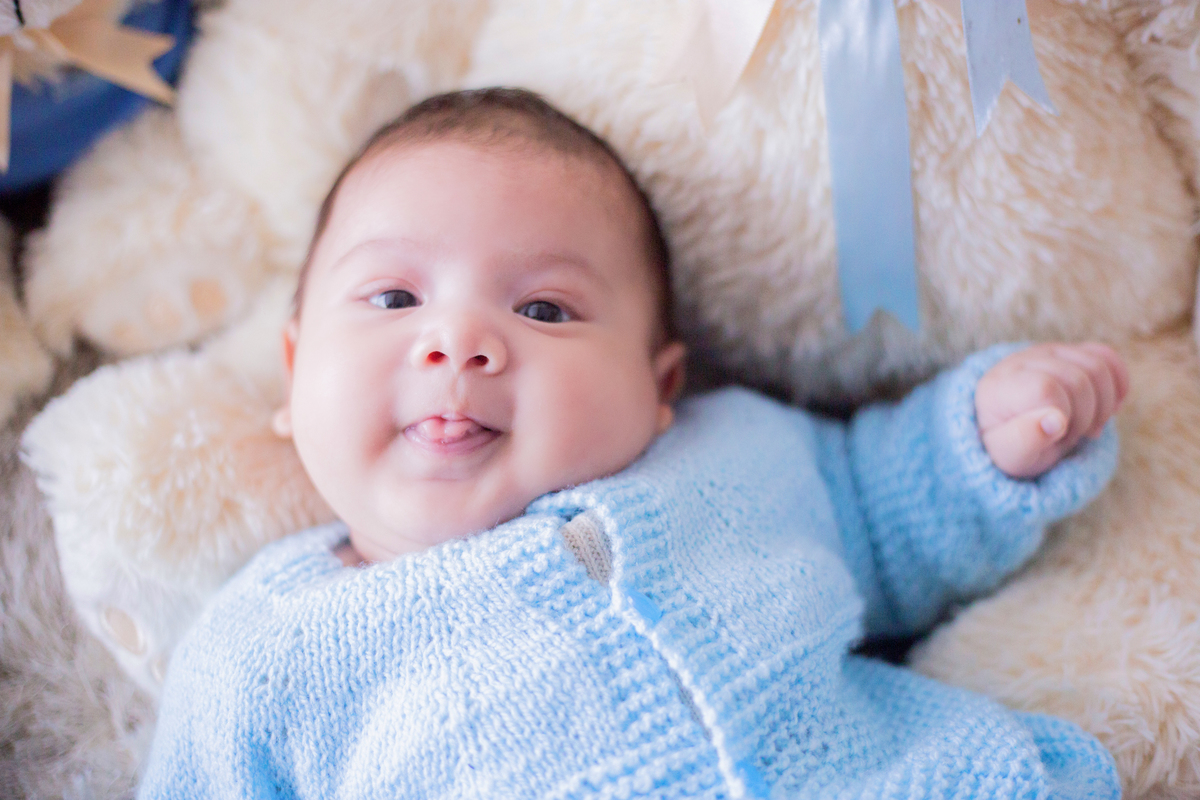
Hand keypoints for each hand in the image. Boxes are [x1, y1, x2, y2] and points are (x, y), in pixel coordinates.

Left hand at [976, 343, 1128, 477]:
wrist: (1011, 430)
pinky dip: (1117, 385)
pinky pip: (1105, 356)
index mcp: (1000, 386)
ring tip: (1084, 425)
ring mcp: (1046, 352)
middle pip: (1079, 380)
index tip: (1053, 438)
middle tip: (1069, 436)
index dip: (1062, 420)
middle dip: (1084, 418)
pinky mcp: (1068, 352)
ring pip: (1098, 367)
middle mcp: (1021, 361)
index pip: (1047, 389)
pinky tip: (1108, 409)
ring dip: (1102, 405)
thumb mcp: (1010, 455)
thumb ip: (1025, 440)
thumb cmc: (1012, 445)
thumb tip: (1055, 420)